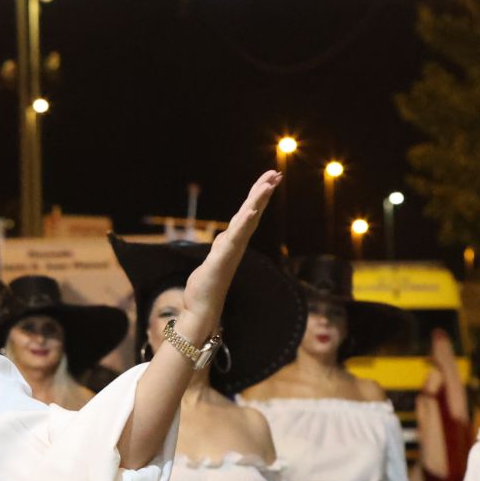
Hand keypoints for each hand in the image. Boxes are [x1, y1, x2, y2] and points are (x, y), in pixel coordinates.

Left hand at [180, 172, 281, 332]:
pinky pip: (235, 237)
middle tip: (277, 173)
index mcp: (233, 240)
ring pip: (246, 221)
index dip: (259, 194)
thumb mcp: (214, 257)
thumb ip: (222, 245)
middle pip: (252, 211)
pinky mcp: (223, 258)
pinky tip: (250, 212)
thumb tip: (226, 236)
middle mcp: (236, 243)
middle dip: (263, 192)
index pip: (248, 212)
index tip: (270, 177)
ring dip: (257, 202)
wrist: (202, 307)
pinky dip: (243, 224)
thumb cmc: (207, 284)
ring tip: (268, 184)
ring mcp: (231, 250)